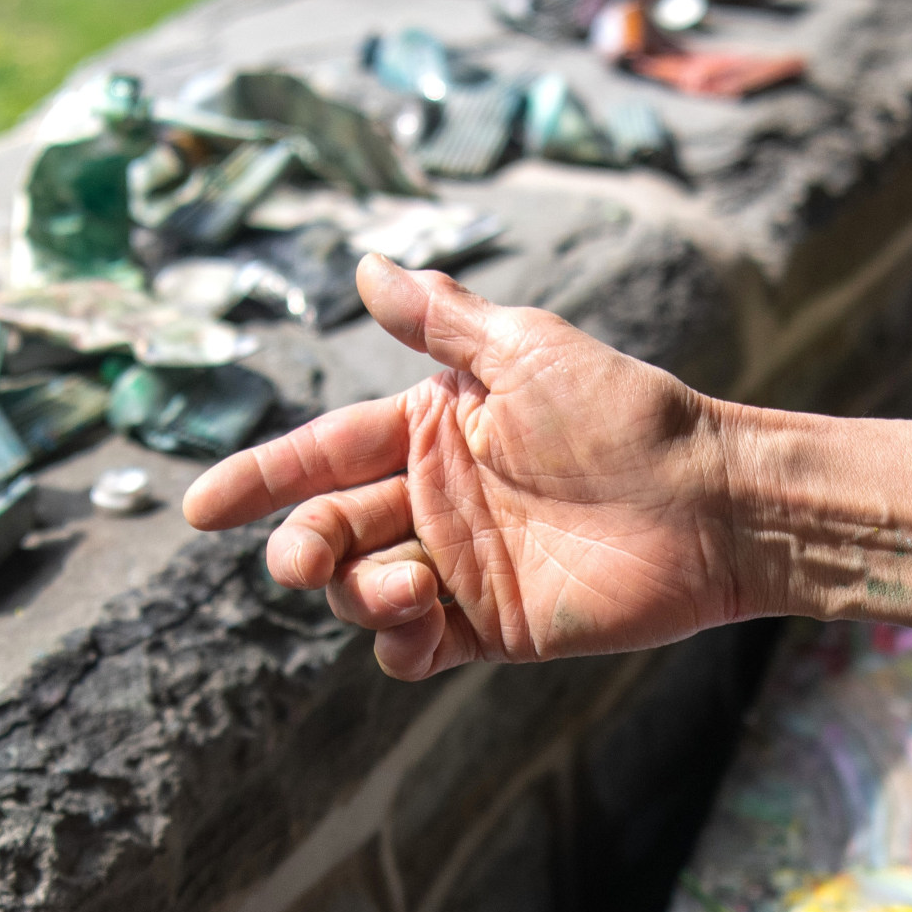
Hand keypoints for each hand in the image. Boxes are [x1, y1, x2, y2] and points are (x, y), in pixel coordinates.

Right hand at [181, 256, 911, 680]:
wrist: (711, 504)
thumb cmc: (629, 415)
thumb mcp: (528, 352)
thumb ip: (441, 321)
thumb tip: (365, 266)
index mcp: (434, 428)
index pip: (323, 454)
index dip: (260, 479)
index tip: (200, 508)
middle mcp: (437, 498)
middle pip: (329, 528)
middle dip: (299, 545)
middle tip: (301, 556)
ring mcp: (461, 565)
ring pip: (360, 590)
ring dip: (352, 592)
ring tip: (399, 585)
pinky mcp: (491, 626)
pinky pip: (412, 646)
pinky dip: (394, 640)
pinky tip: (415, 618)